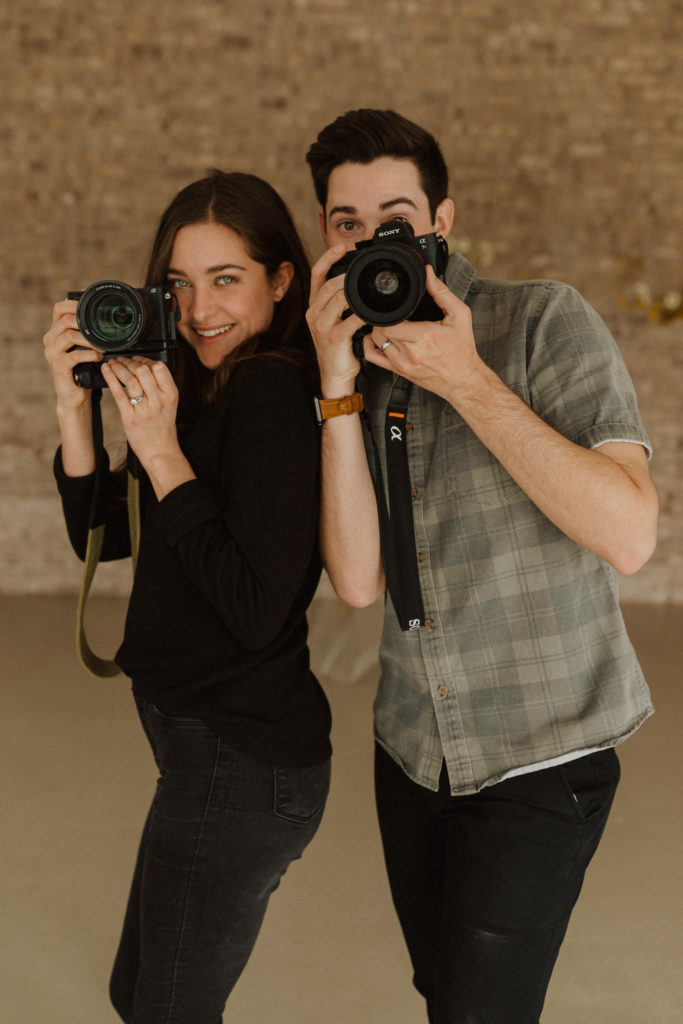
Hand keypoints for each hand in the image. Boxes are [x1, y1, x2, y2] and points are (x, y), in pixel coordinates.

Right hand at [43, 299, 101, 409]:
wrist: (76, 395)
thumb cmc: (84, 369)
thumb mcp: (86, 347)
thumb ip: (89, 332)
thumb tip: (109, 316)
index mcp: (56, 331)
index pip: (59, 309)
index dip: (74, 304)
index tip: (91, 307)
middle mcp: (50, 340)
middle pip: (65, 320)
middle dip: (86, 324)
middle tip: (103, 332)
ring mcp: (52, 353)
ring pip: (69, 336)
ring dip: (90, 340)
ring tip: (103, 347)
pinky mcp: (58, 366)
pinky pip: (74, 355)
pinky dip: (89, 354)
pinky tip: (98, 357)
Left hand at [101, 356, 180, 471]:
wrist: (160, 450)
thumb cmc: (162, 427)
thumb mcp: (169, 404)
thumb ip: (160, 386)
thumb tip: (145, 366)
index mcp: (170, 394)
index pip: (159, 367)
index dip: (145, 359)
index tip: (136, 359)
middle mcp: (159, 401)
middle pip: (143, 370)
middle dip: (130, 362)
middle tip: (122, 360)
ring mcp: (144, 410)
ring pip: (130, 379)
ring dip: (119, 367)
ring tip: (113, 363)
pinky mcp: (130, 418)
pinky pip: (119, 393)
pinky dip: (110, 378)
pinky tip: (106, 370)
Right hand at [306, 245, 366, 395]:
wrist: (335, 375)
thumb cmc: (340, 348)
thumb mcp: (335, 321)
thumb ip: (342, 303)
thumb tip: (358, 284)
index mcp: (314, 306)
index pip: (316, 275)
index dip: (328, 258)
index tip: (342, 246)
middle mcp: (314, 314)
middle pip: (328, 285)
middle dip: (346, 275)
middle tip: (362, 270)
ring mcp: (321, 326)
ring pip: (337, 299)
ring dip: (354, 292)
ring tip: (367, 289)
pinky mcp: (334, 338)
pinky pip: (350, 319)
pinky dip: (363, 313)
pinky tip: (372, 312)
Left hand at [362, 267, 484, 401]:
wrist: (463, 379)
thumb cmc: (462, 349)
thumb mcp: (459, 315)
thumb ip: (442, 292)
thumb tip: (428, 273)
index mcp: (424, 336)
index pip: (390, 323)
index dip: (387, 311)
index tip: (393, 304)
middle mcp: (410, 352)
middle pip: (380, 330)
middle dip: (382, 318)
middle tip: (390, 312)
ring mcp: (402, 364)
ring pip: (375, 340)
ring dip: (377, 329)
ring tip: (388, 323)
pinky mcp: (399, 371)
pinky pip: (373, 358)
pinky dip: (369, 345)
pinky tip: (377, 338)